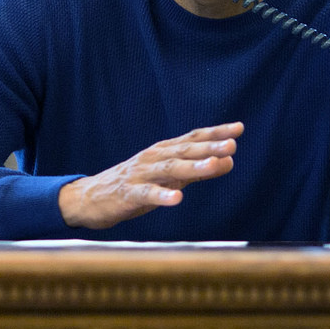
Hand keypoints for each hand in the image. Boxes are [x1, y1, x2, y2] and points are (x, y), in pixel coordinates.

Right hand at [58, 123, 242, 228]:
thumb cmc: (134, 185)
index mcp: (163, 151)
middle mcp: (153, 158)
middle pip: (184, 151)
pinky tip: (177, 200)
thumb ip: (196, 170)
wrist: (90, 198)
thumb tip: (229, 161)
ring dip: (193, 167)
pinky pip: (146, 194)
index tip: (239, 129)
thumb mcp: (168, 176)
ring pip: (169, 169)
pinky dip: (162, 196)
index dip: (215, 133)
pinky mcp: (127, 194)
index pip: (193, 138)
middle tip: (232, 145)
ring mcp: (140, 175)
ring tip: (215, 165)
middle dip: (209, 147)